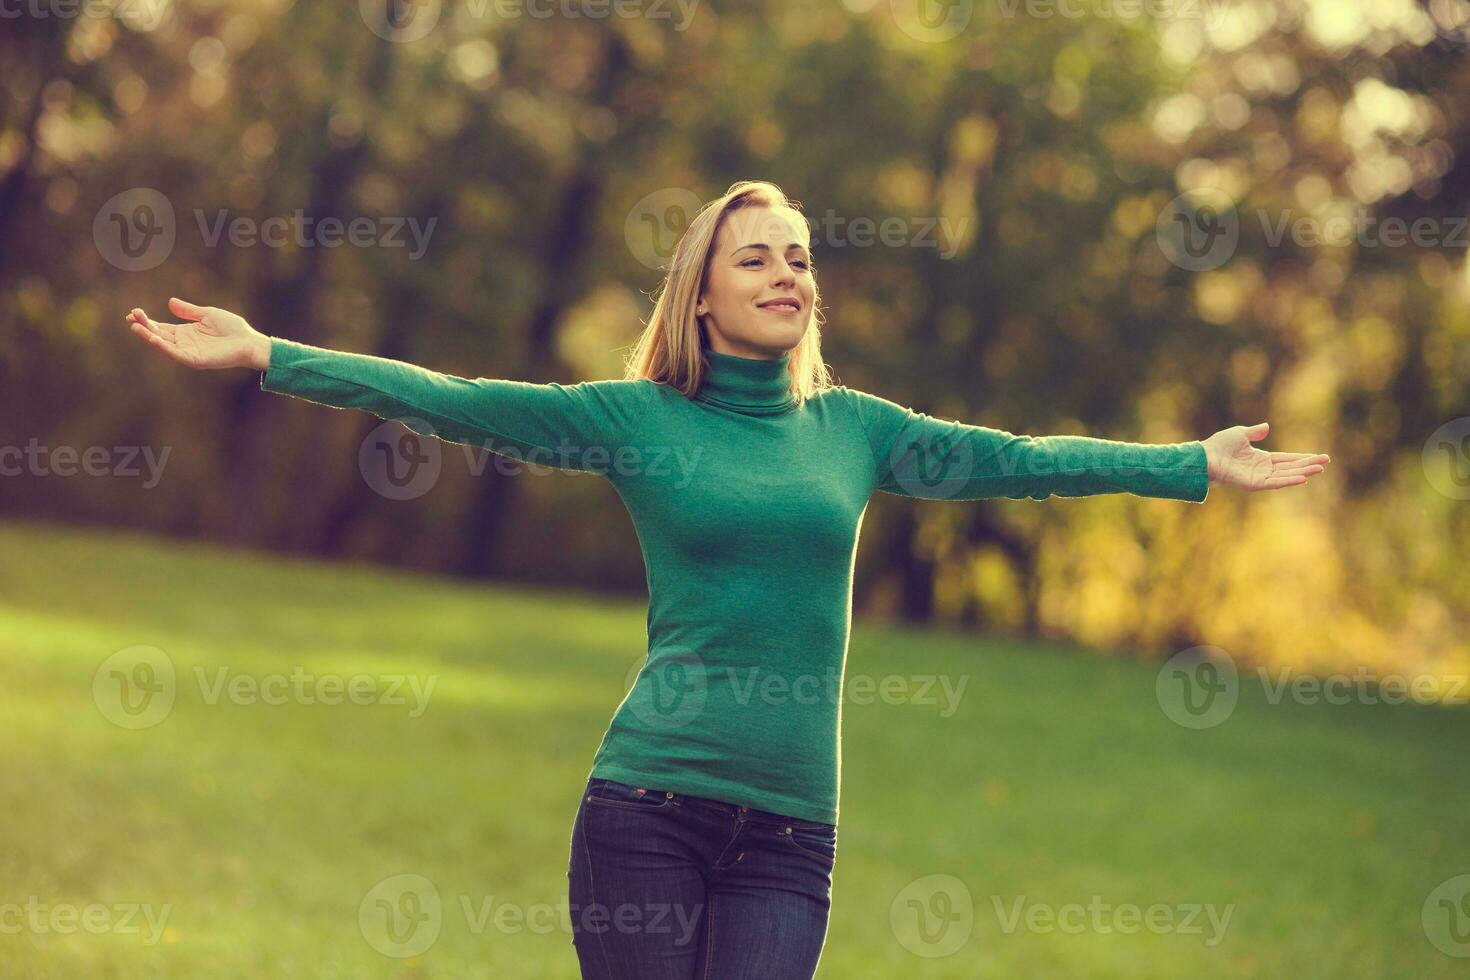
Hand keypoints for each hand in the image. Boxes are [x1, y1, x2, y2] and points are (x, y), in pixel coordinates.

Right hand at [125, 298, 270, 370]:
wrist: (249, 341)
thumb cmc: (232, 328)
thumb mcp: (207, 314)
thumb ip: (188, 311)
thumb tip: (169, 302)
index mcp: (185, 332)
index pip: (160, 327)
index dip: (146, 321)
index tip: (134, 312)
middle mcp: (184, 343)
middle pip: (158, 335)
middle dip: (144, 326)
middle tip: (131, 317)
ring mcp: (188, 352)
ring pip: (163, 345)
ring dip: (149, 336)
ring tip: (135, 327)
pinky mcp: (195, 360)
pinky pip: (176, 354)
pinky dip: (163, 347)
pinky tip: (153, 338)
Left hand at [1201, 422, 1329, 490]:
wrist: (1206, 456)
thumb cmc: (1220, 445)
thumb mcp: (1240, 434)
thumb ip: (1255, 432)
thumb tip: (1267, 427)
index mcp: (1261, 458)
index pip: (1287, 459)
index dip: (1302, 458)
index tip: (1319, 457)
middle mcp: (1263, 469)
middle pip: (1291, 467)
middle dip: (1308, 464)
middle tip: (1326, 462)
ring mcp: (1260, 478)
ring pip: (1286, 475)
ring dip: (1303, 472)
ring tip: (1320, 469)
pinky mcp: (1255, 484)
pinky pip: (1275, 482)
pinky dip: (1289, 480)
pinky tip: (1303, 477)